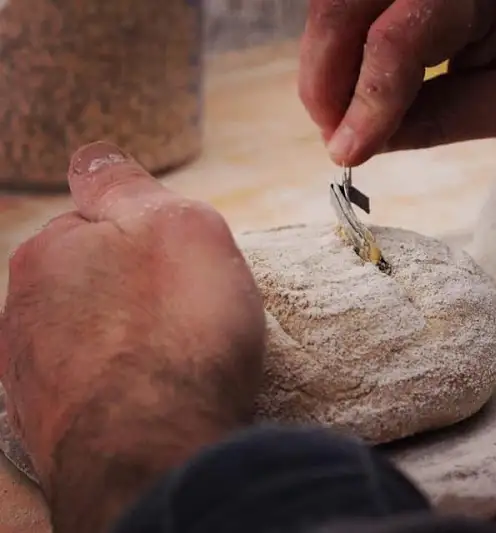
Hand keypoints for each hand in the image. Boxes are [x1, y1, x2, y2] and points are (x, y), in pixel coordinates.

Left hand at [0, 142, 264, 532]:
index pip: (99, 223)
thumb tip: (90, 155)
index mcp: (49, 251)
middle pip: (94, 282)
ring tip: (176, 362)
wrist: (154, 452)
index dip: (152, 239)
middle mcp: (24, 308)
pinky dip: (121, 386)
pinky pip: (93, 386)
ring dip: (128, 341)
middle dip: (135, 290)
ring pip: (90, 336)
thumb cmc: (178, 334)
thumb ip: (127, 185)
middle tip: (188, 316)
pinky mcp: (47, 426)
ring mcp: (30, 371)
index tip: (183, 267)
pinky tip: (152, 397)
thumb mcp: (176, 227)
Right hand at [299, 0, 495, 165]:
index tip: (347, 153)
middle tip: (335, 139)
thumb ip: (437, 120)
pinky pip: (341, 9)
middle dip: (323, 81)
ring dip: (324, 68)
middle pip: (340, 9)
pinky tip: (350, 92)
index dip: (367, 102)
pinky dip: (335, 54)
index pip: (398, 41)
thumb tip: (360, 142)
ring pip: (331, 6)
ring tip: (342, 121)